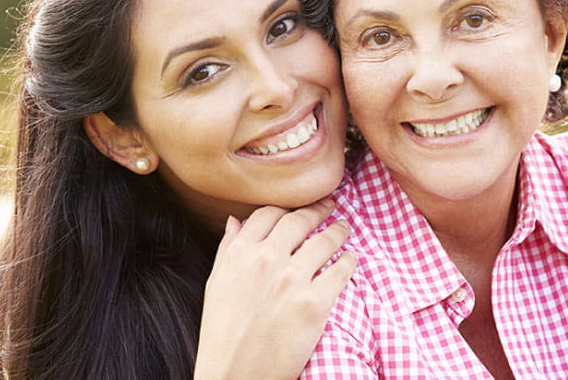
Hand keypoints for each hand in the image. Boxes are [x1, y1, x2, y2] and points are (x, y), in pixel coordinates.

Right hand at [194, 199, 355, 379]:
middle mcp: (266, 259)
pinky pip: (341, 270)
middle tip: (329, 206)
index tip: (298, 205)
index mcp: (240, 252)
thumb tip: (235, 221)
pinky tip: (351, 259)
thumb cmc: (222, 333)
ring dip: (338, 230)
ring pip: (325, 240)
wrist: (235, 374)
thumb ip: (227, 248)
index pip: (268, 213)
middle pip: (300, 220)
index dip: (287, 206)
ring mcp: (292, 279)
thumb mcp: (216, 283)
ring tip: (344, 228)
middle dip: (318, 209)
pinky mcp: (315, 302)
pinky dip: (349, 260)